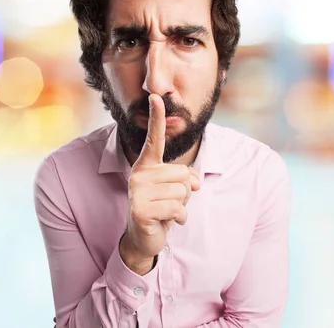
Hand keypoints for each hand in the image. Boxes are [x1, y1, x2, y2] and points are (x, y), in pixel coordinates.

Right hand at [119, 94, 199, 272]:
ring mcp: (137, 191)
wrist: (143, 237)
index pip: (154, 139)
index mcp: (146, 165)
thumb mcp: (177, 189)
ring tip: (167, 212)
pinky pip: (177, 208)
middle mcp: (139, 173)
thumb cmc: (161, 208)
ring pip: (182, 192)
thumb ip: (188, 178)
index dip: (156, 118)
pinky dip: (179, 218)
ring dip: (182, 206)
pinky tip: (167, 222)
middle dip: (185, 192)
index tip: (156, 96)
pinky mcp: (141, 209)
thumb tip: (196, 182)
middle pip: (183, 174)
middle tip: (169, 202)